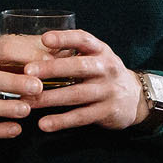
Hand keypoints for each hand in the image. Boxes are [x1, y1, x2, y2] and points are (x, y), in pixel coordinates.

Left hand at [26, 28, 146, 131]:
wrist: (135, 98)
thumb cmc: (103, 74)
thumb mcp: (94, 58)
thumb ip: (70, 54)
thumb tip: (32, 53)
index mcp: (100, 51)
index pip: (84, 39)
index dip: (65, 38)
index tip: (45, 39)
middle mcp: (106, 68)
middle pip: (79, 66)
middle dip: (52, 69)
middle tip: (27, 71)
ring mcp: (108, 91)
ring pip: (77, 94)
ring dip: (50, 98)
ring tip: (27, 102)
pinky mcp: (107, 111)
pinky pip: (81, 116)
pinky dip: (62, 121)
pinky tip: (44, 124)